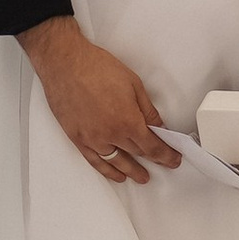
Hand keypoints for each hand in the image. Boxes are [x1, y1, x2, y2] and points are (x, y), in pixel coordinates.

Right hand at [17, 16, 178, 184]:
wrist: (65, 63)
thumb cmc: (97, 68)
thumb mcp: (133, 84)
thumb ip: (147, 110)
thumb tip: (158, 125)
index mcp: (128, 121)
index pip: (152, 147)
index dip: (165, 155)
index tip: (173, 159)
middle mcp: (111, 135)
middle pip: (137, 153)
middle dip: (153, 159)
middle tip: (163, 162)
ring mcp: (92, 139)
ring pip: (117, 162)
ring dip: (131, 171)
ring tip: (141, 177)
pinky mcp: (77, 139)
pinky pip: (95, 161)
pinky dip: (107, 170)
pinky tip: (116, 174)